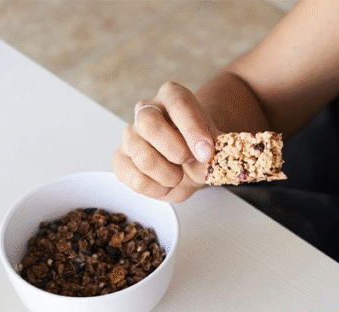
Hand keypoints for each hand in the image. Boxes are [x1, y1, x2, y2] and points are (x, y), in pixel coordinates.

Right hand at [112, 82, 220, 202]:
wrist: (190, 164)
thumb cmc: (201, 150)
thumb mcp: (217, 147)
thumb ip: (218, 151)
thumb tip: (212, 158)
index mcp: (173, 97)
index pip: (178, 104)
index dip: (193, 130)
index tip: (206, 153)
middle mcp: (147, 110)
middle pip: (149, 124)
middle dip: (174, 150)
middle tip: (189, 161)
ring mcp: (130, 134)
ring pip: (142, 155)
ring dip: (168, 175)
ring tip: (179, 176)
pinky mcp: (120, 159)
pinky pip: (132, 176)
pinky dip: (154, 188)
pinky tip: (164, 184)